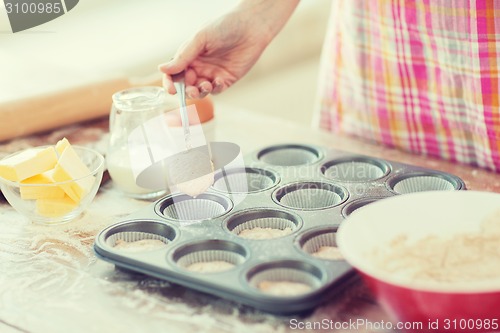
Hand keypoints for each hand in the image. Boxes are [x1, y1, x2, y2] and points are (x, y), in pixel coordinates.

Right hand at [159, 0, 298, 98]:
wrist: (251, 28)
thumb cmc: (224, 27)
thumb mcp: (200, 40)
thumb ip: (183, 57)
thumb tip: (162, 69)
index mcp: (189, 56)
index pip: (174, 73)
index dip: (170, 83)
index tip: (171, 90)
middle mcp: (199, 66)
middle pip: (186, 85)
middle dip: (187, 91)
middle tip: (192, 89)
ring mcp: (212, 74)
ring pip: (200, 91)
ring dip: (200, 92)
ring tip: (206, 86)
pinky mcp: (226, 80)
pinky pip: (216, 90)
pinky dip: (215, 89)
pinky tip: (219, 81)